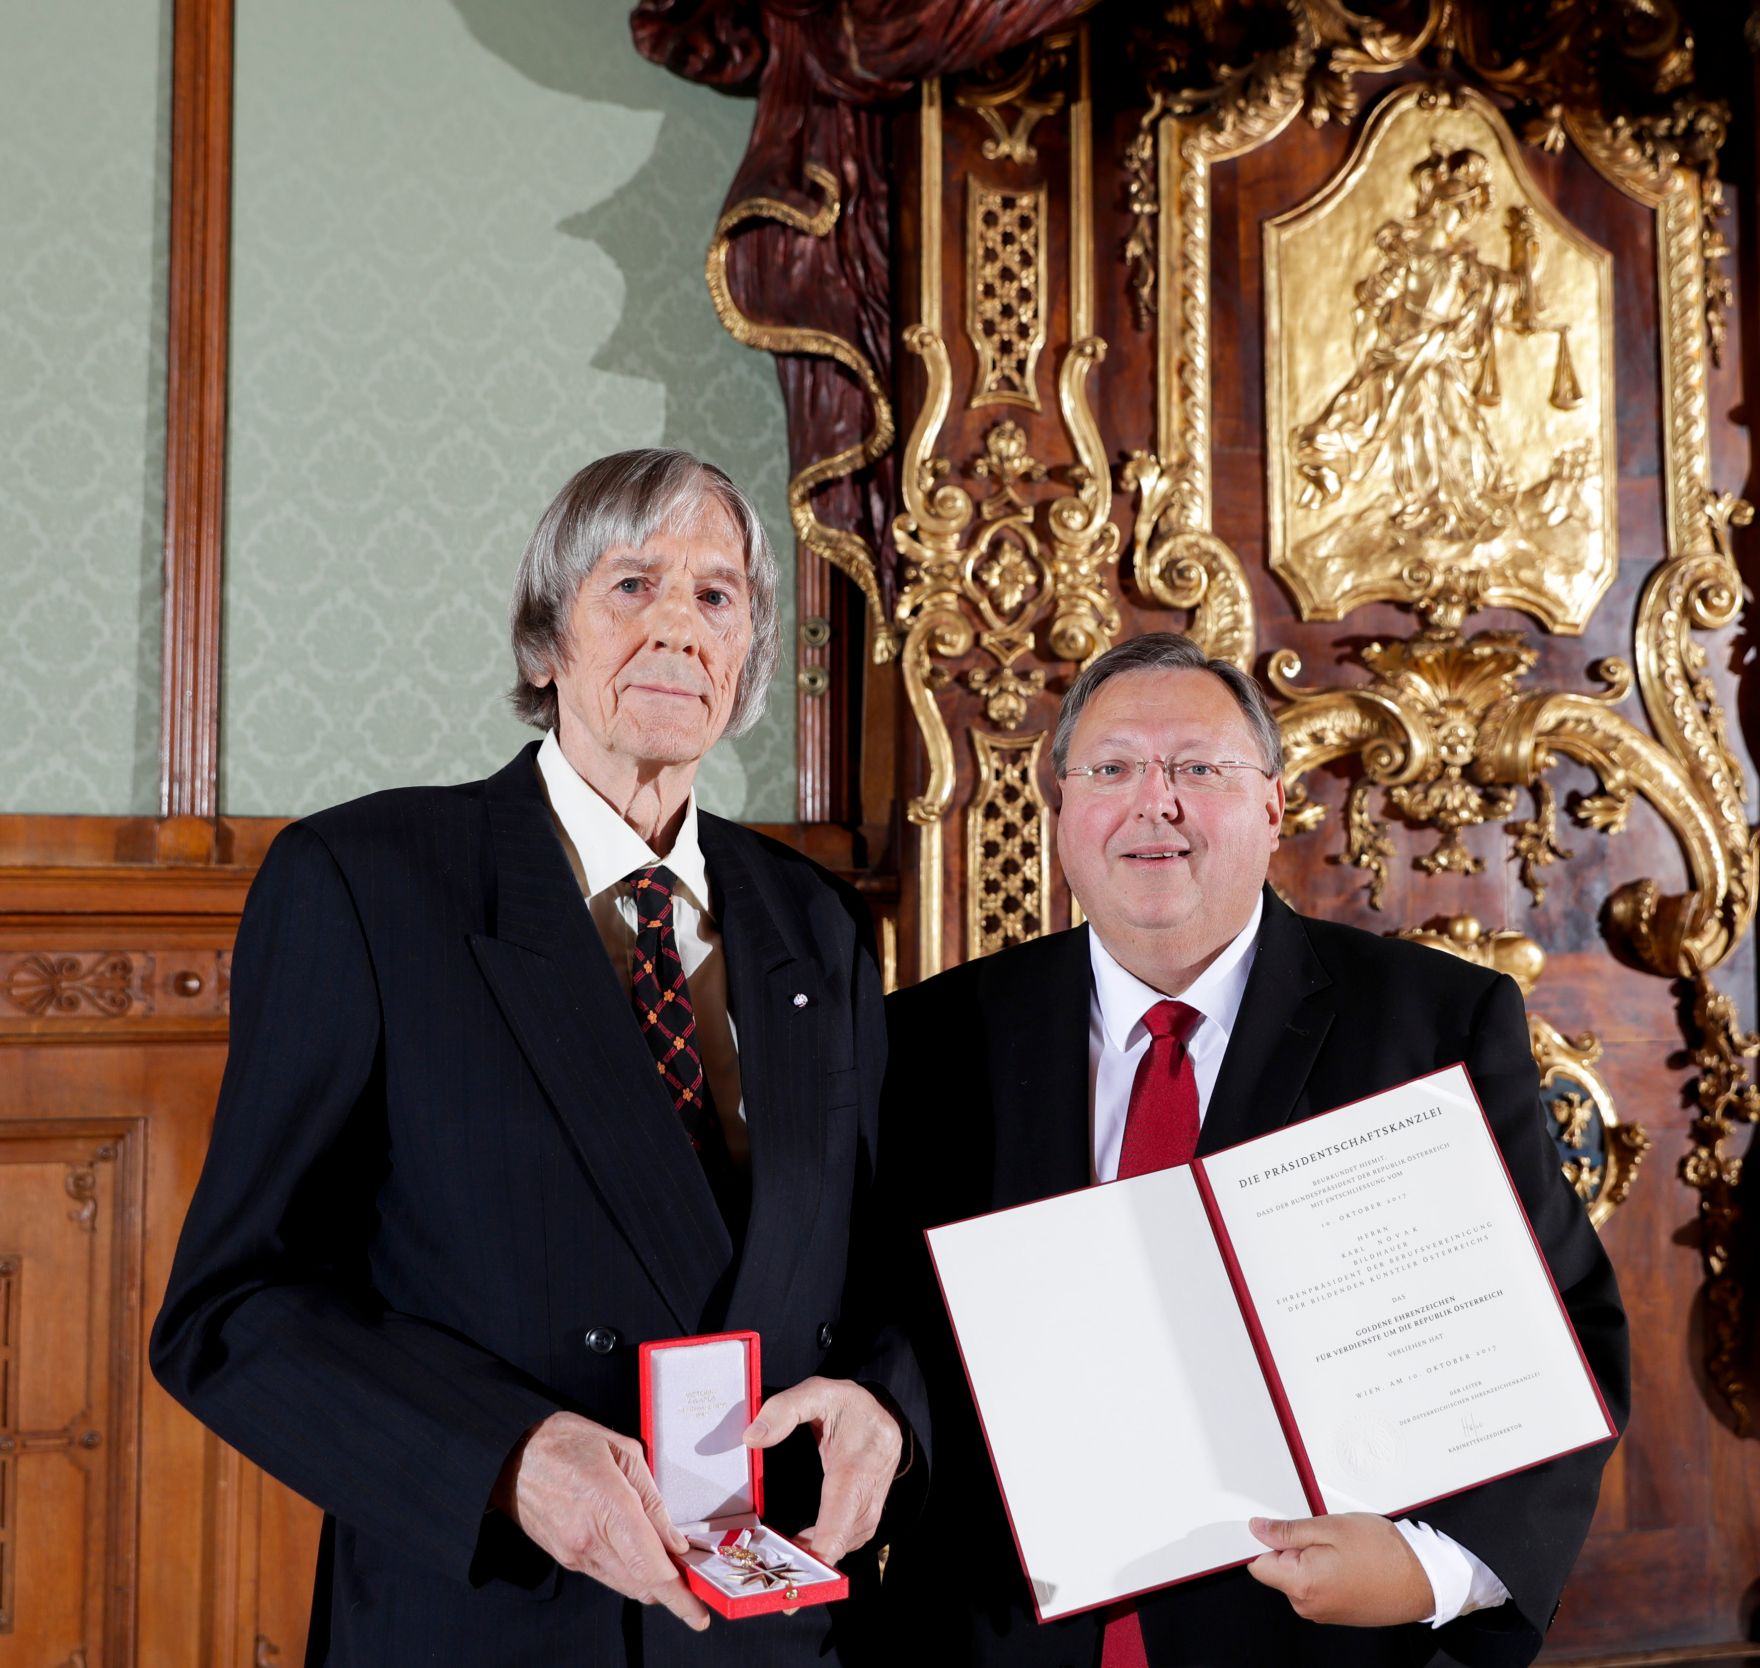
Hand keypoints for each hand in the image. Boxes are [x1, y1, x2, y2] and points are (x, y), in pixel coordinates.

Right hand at [497, 1411, 709, 1630]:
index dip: (679, 1596)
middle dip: (672, 1590)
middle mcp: (590, 1541)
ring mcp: (574, 1554)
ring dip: (651, 1581)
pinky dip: (629, 1571)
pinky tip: (641, 1555)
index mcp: (609, 1507)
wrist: (508, 1457)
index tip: (699, 1615)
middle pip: (642, 1584)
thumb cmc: (564, 1442)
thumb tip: (673, 1540)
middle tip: (694, 1580)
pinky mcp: (565, 1558)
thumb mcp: (621, 1449)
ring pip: (625, 1583)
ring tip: (672, 1566)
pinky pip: (607, 1574)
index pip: (651, 1567)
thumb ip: (651, 1497)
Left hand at [742, 1377, 902, 1567]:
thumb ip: (783, 1410)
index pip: (844, 1505)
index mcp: (860, 1455)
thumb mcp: (815, 1392)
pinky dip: (831, 1547)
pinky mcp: (872, 1508)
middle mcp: (873, 1482)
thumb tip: (752, 1437)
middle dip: (818, 1557)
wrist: (877, 1410)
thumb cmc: (844, 1403)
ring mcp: (877, 1498)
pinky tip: (807, 1550)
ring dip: (824, 1555)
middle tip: (784, 1572)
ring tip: (790, 1563)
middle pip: (848, 1532)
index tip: (806, 1568)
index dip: (826, 1541)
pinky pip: (854, 1536)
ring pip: (853, 1538)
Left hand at [1246, 1512, 1433, 1626]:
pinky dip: (1326, 1570)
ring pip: (1299, 1575)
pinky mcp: (1337, 1612)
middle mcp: (1308, 1605)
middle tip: (1323, 1535)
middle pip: (1278, 1569)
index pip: (1258, 1563)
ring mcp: (1323, 1612)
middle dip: (1293, 1547)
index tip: (1275, 1530)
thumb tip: (1258, 1530)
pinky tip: (1349, 1562)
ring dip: (1312, 1558)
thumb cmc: (1385, 1554)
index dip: (1265, 1540)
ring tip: (1342, 1549)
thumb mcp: (1329, 1526)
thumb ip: (1287, 1530)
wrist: (1423, 1580)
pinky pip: (1317, 1586)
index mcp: (1301, 1584)